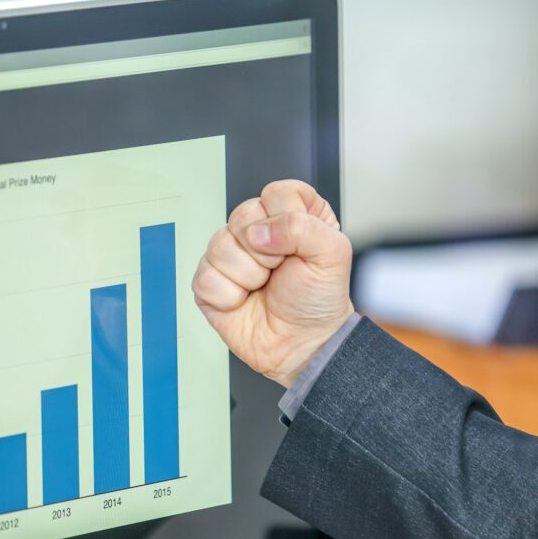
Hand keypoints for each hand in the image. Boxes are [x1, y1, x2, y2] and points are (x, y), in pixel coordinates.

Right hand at [192, 180, 354, 387]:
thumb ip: (303, 227)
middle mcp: (257, 230)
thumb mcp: (333, 254)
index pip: (276, 193)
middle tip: (279, 271)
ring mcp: (230, 254)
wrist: (302, 345)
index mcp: (290, 214)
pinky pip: (204, 277)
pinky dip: (229, 296)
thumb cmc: (318, 301)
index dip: (285, 219)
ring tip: (262, 287)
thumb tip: (258, 232)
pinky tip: (243, 300)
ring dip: (247, 276)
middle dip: (264, 252)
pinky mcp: (209, 281)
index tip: (298, 247)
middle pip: (241, 215)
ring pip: (219, 246)